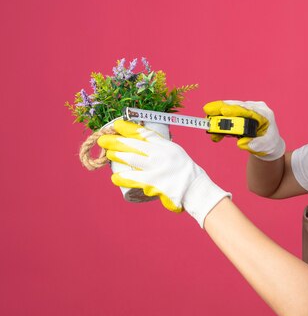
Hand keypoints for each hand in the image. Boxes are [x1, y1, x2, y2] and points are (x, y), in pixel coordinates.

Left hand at [97, 119, 230, 226]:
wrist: (196, 190)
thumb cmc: (185, 173)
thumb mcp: (175, 154)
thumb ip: (160, 149)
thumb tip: (140, 145)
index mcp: (167, 146)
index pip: (145, 134)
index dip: (129, 128)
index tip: (117, 125)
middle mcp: (162, 155)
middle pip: (135, 144)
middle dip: (116, 141)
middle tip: (104, 139)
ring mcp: (158, 168)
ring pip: (132, 158)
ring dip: (117, 155)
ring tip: (109, 154)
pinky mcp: (154, 183)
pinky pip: (134, 179)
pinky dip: (123, 178)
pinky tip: (115, 177)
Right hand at [203, 100, 285, 160]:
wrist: (269, 142)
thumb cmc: (269, 143)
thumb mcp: (265, 146)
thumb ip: (255, 144)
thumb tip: (241, 143)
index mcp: (265, 114)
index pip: (249, 110)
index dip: (235, 110)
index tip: (224, 111)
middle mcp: (256, 108)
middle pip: (237, 106)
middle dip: (221, 108)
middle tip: (207, 110)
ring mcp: (248, 109)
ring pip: (231, 109)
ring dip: (218, 115)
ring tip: (207, 122)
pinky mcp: (242, 112)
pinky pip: (229, 114)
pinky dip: (220, 120)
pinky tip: (213, 128)